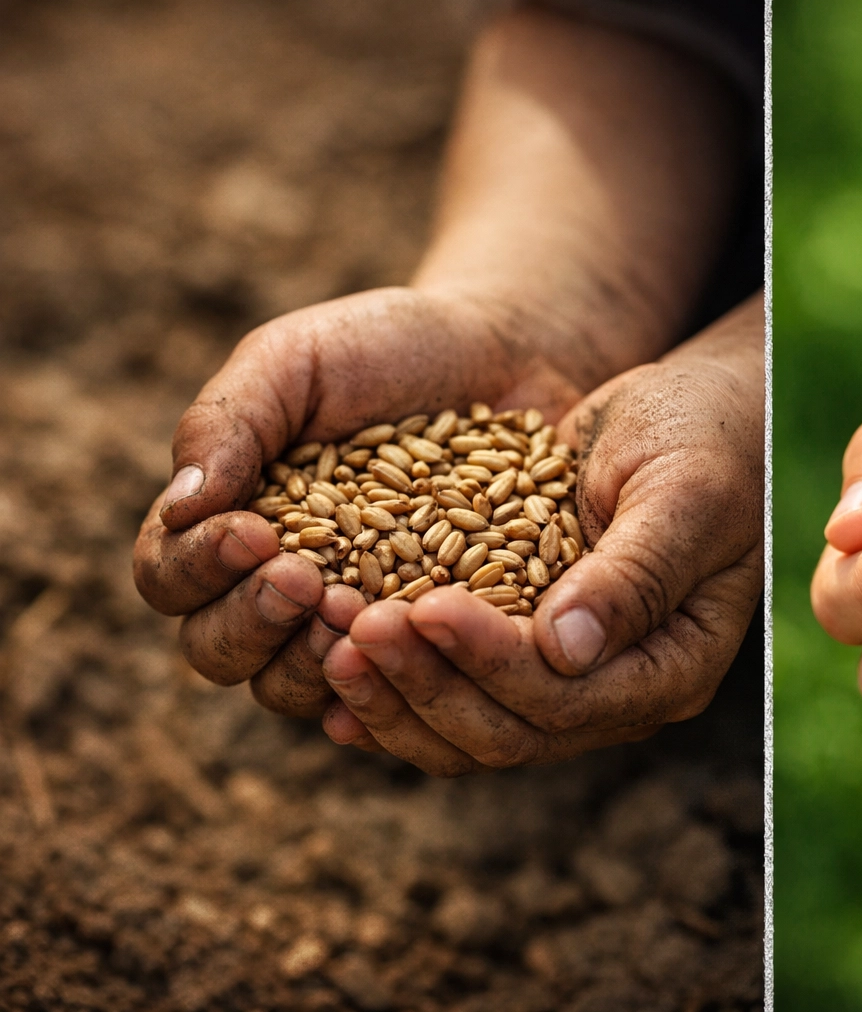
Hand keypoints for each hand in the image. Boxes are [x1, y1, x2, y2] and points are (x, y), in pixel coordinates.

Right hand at [133, 285, 596, 719]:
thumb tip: (181, 508)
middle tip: (306, 581)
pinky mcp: (428, 642)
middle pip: (219, 652)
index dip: (200, 569)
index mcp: (227, 524)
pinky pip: (393, 695)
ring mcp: (351, 623)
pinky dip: (391, 688)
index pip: (170, 577)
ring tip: (358, 614)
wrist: (508, 355)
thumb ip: (230, 422)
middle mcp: (278, 588)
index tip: (255, 533)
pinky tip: (413, 661)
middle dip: (252, 625)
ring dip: (314, 664)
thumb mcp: (299, 360)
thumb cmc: (389, 349)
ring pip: (294, 689)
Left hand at [317, 294, 764, 774]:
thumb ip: (634, 574)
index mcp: (673, 667)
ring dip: (395, 693)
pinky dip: (394, 680)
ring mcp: (570, 679)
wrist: (700, 411)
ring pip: (468, 728)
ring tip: (330, 639)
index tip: (422, 603)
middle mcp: (619, 691)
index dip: (489, 662)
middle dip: (425, 684)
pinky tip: (331, 655)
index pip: (567, 700)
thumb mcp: (682, 494)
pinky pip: (452, 691)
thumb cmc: (707, 440)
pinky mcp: (524, 649)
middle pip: (507, 732)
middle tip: (354, 625)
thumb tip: (566, 650)